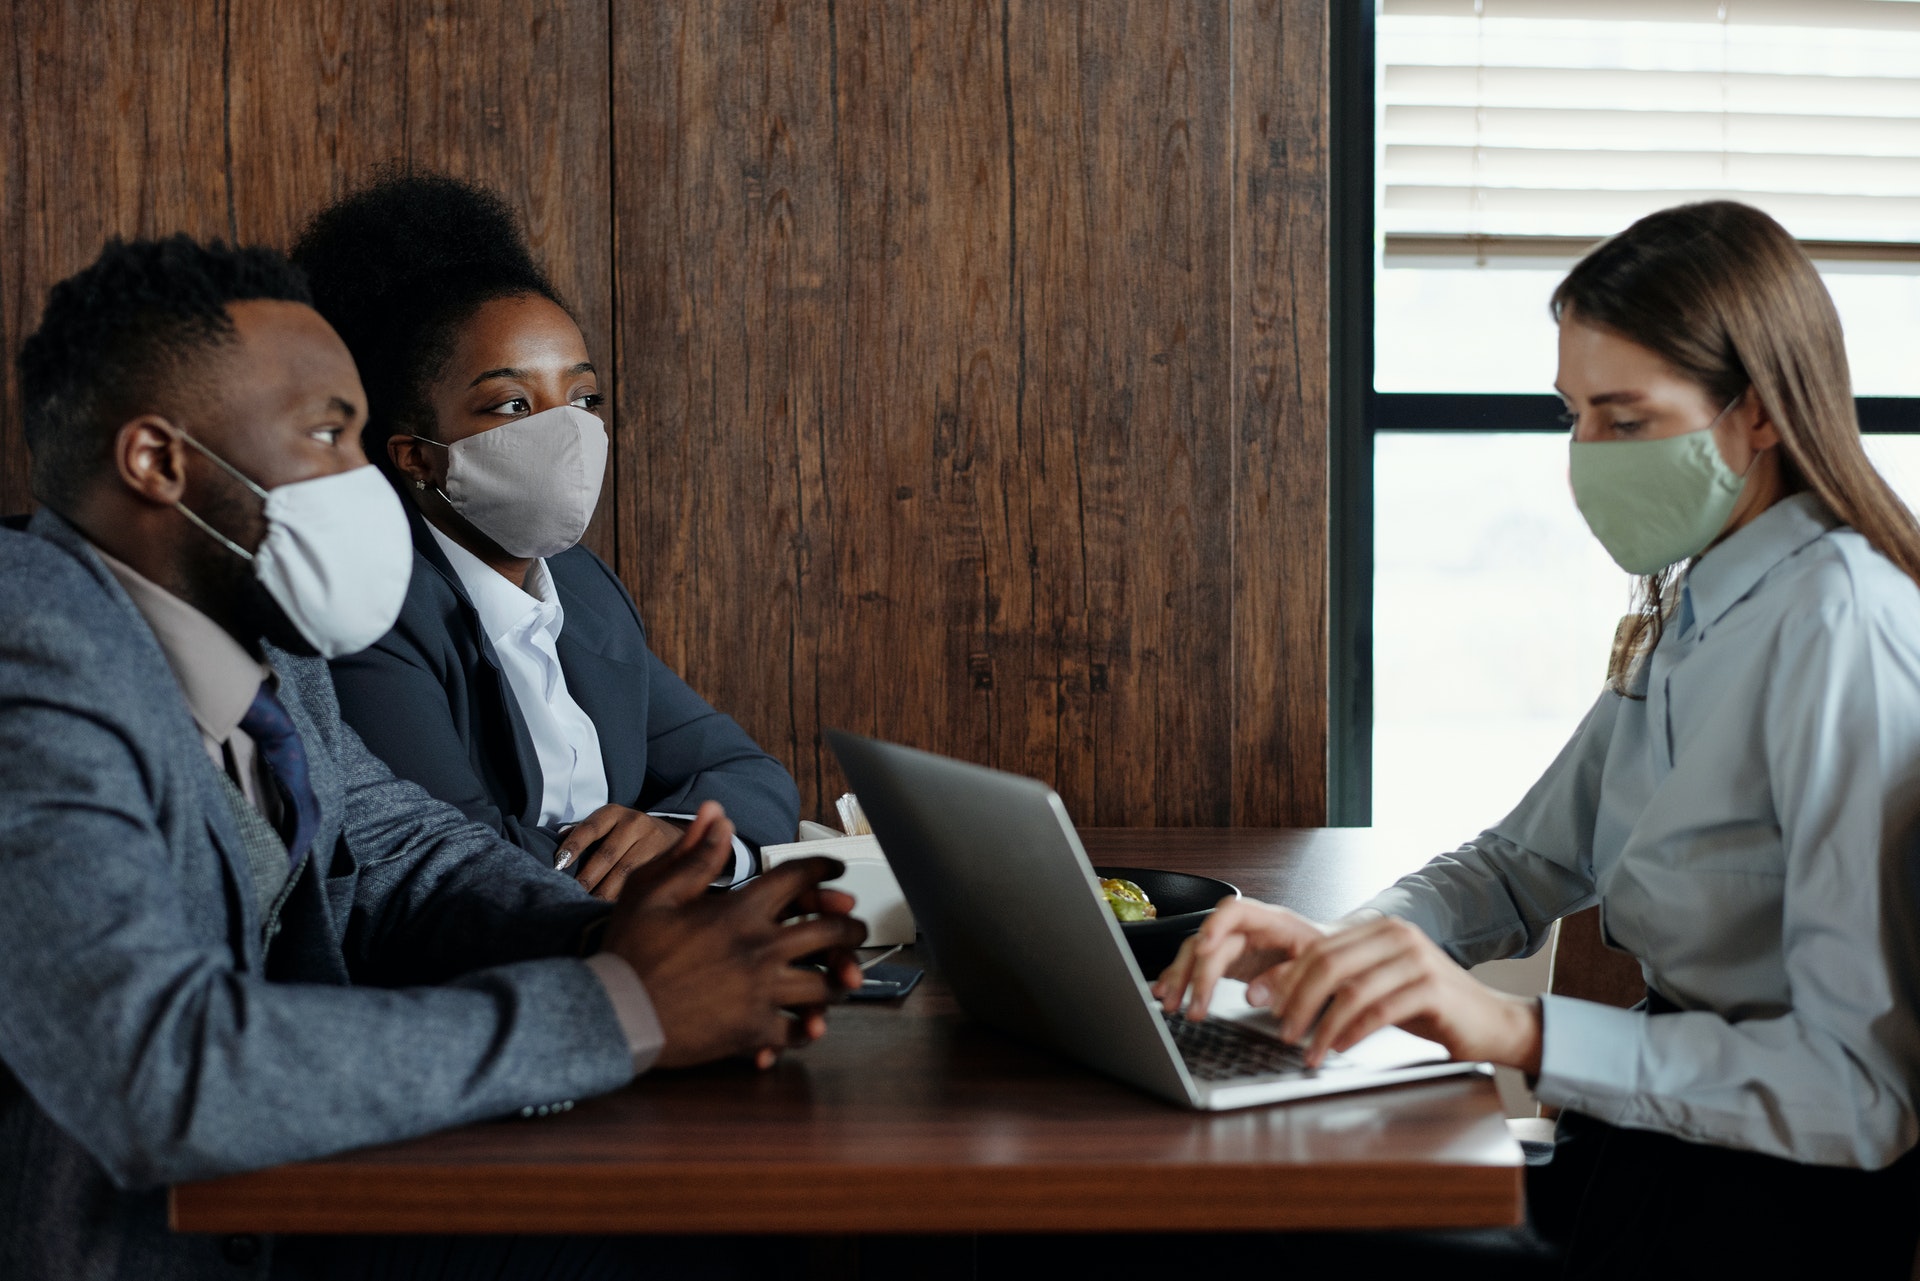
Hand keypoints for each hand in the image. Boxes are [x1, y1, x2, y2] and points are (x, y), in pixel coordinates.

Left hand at [558, 805, 693, 900]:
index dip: (573, 846)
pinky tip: (611, 907)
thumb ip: (583, 834)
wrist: (672, 836)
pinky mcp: (665, 859)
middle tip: (572, 896)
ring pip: (624, 873)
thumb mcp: (607, 826)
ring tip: (588, 905)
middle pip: (606, 855)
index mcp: (613, 813)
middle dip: (587, 879)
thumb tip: (558, 838)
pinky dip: (623, 897)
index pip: (590, 828)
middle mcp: (634, 823)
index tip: (558, 865)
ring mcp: (652, 841)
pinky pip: (640, 881)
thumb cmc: (626, 835)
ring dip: (603, 892)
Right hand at [599, 802, 866, 1069]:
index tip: (838, 869)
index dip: (825, 867)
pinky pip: (799, 1030)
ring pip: (825, 986)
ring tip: (843, 978)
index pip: (799, 878)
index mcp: (740, 910)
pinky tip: (810, 1023)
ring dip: (839, 980)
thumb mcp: (653, 891)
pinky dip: (808, 1028)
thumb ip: (694, 854)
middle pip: (831, 932)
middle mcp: (760, 949)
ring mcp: (761, 993)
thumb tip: (718, 812)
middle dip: (851, 927)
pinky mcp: (754, 1032)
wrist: (613, 1013)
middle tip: (855, 928)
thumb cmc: (630, 949)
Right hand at [1152, 897, 1332, 1019]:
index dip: (1215, 926)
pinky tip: (1166, 991)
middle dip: (1195, 974)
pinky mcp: (1229, 961)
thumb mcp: (1319, 970)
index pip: (1235, 911)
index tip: (1202, 949)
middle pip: (1208, 941)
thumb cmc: (1329, 961)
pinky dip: (1180, 978)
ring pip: (1196, 953)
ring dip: (1181, 978)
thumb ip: (1286, 979)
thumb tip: (1253, 994)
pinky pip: (1197, 965)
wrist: (1334, 961)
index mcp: (1272, 922)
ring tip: (1172, 1004)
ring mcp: (1235, 944)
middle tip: (1192, 1007)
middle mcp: (1248, 930)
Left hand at [1242, 914, 1542, 1071]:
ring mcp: (1417, 959)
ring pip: (1351, 990)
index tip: (1263, 1002)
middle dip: (1297, 1000)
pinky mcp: (1432, 988)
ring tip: (1309, 1051)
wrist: (1490, 1022)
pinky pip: (1379, 1010)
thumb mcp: (1378, 987)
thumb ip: (1340, 982)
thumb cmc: (1430, 1006)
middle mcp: (1397, 935)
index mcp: (1379, 929)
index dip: (1286, 976)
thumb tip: (1281, 994)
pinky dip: (1353, 1032)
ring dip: (1322, 1025)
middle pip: (1329, 964)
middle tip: (1282, 1031)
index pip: (1318, 947)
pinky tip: (1339, 1047)